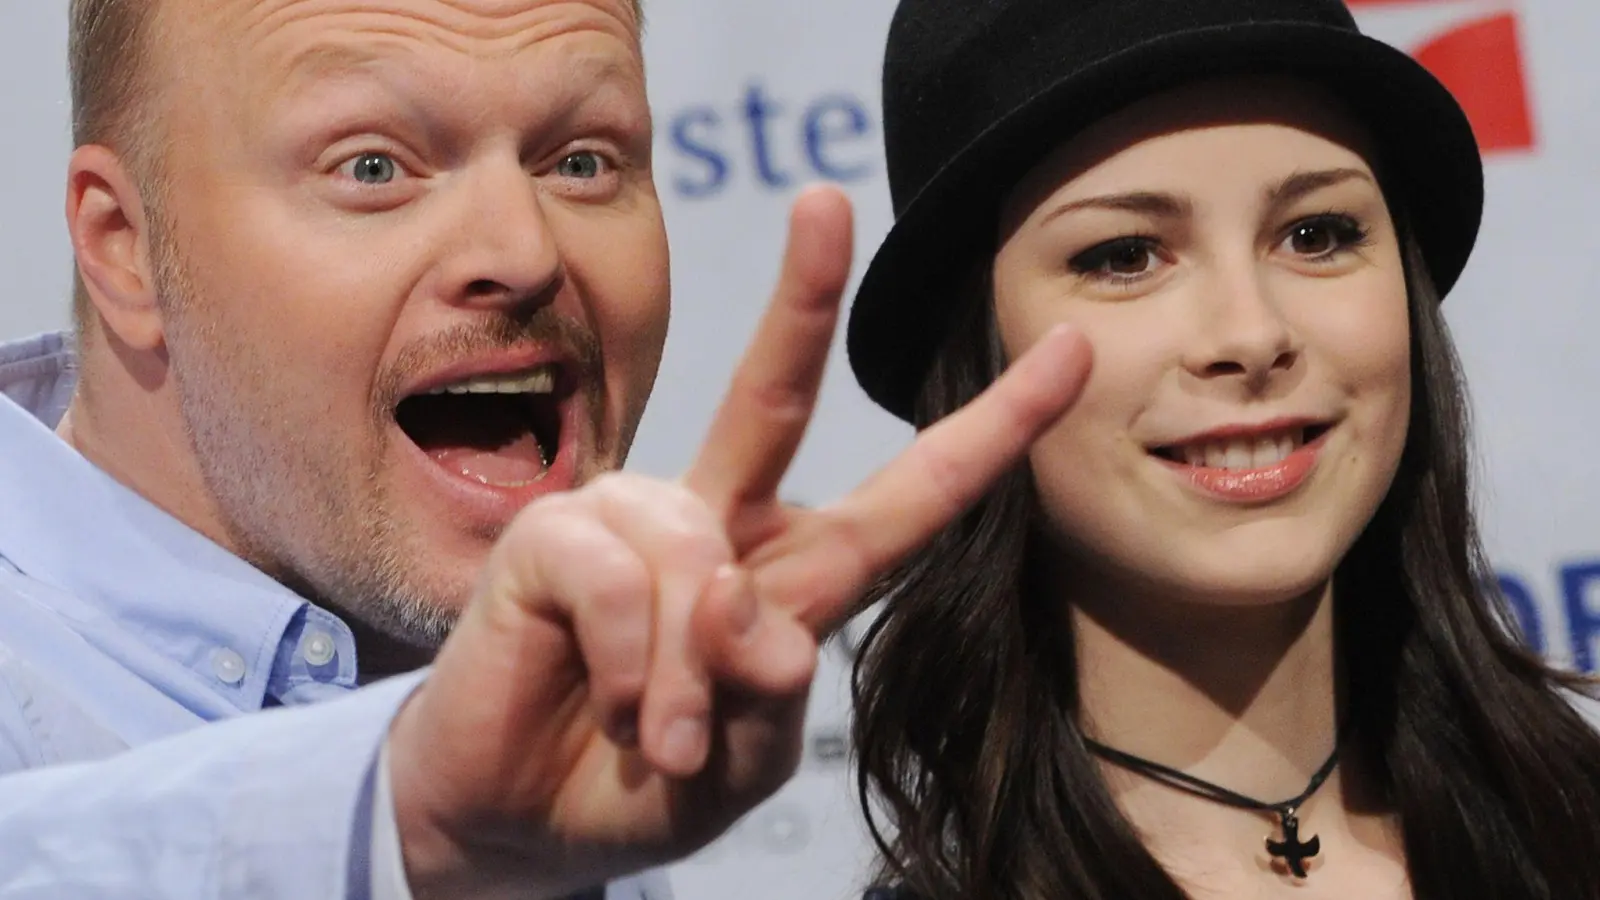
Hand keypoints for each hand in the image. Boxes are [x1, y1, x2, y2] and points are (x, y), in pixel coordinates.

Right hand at [385, 184, 1093, 897]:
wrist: (514, 824)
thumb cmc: (639, 784)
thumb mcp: (737, 763)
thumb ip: (761, 690)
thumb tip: (732, 600)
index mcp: (784, 574)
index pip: (903, 499)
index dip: (989, 431)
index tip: (1070, 355)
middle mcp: (711, 526)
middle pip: (770, 397)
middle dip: (803, 300)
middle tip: (825, 202)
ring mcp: (629, 523)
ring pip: (695, 553)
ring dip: (689, 670)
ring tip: (665, 736)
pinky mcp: (552, 536)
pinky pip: (617, 577)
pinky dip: (631, 658)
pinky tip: (617, 698)